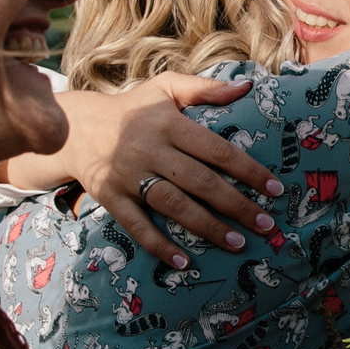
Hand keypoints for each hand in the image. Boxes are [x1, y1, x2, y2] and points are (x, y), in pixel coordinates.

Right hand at [4, 75, 283, 264]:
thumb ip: (204, 89)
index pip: (216, 150)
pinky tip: (184, 261)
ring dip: (206, 226)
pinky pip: (136, 225)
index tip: (275, 189)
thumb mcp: (164, 88)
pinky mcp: (110, 198)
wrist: (74, 127)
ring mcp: (129, 176)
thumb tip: (246, 87)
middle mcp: (150, 150)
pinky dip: (159, 245)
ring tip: (237, 243)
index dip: (248, 170)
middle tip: (265, 225)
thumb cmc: (133, 109)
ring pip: (173, 205)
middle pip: (200, 182)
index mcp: (169, 124)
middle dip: (235, 205)